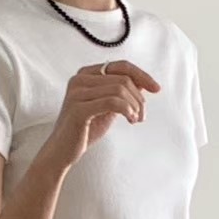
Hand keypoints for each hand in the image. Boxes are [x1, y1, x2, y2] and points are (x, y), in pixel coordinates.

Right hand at [43, 60, 160, 169]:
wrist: (61, 153)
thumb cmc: (83, 131)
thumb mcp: (106, 108)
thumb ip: (120, 94)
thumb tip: (143, 83)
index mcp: (86, 74)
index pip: (121, 66)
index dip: (142, 75)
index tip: (157, 89)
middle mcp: (79, 79)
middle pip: (123, 78)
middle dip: (138, 97)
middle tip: (142, 116)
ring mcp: (77, 92)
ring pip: (119, 89)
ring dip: (134, 106)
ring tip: (135, 120)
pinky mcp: (78, 109)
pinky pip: (112, 102)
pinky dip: (126, 110)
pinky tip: (130, 120)